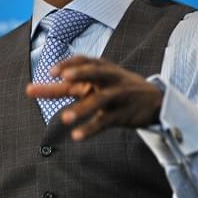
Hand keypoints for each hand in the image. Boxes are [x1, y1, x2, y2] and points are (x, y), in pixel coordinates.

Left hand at [26, 56, 162, 140]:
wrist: (155, 100)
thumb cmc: (118, 89)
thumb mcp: (98, 83)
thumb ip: (72, 86)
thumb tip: (42, 87)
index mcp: (101, 70)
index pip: (84, 61)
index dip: (69, 64)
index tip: (51, 72)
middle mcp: (109, 79)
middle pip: (94, 72)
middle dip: (79, 73)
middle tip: (62, 77)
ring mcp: (118, 96)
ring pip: (100, 100)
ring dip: (82, 109)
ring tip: (64, 119)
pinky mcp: (123, 114)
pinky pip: (106, 121)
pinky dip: (91, 128)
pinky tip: (76, 136)